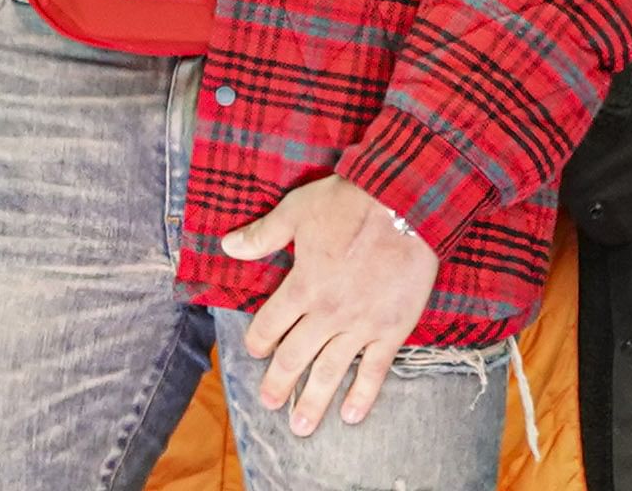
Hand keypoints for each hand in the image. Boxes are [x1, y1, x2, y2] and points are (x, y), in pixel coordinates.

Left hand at [223, 175, 437, 435]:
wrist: (403, 206)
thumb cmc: (347, 204)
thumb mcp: (295, 212)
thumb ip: (262, 235)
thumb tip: (227, 246)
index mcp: (302, 286)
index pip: (271, 324)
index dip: (258, 340)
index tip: (253, 351)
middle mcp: (327, 313)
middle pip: (296, 356)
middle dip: (279, 382)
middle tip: (269, 403)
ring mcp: (360, 326)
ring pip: (331, 371)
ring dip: (314, 401)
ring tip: (300, 427)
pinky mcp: (391, 330)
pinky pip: (374, 370)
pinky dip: (363, 395)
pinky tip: (351, 416)